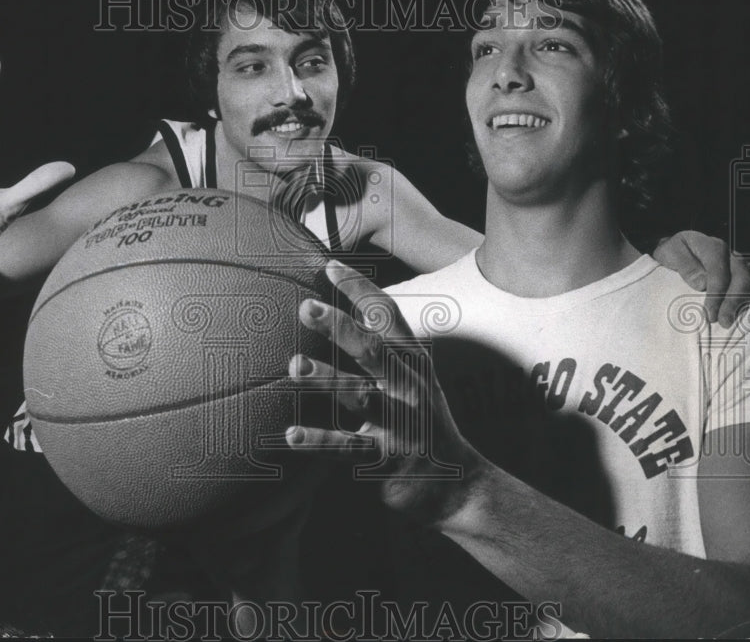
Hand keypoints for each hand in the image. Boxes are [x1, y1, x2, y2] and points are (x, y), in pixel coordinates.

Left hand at [285, 260, 482, 526]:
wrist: (457, 485)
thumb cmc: (422, 420)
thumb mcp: (414, 377)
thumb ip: (385, 346)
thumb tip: (346, 310)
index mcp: (413, 361)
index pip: (388, 316)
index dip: (360, 289)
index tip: (330, 266)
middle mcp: (408, 386)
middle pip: (373, 350)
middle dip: (340, 327)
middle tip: (307, 307)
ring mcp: (399, 422)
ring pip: (359, 395)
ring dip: (326, 379)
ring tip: (294, 365)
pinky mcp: (386, 458)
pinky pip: (348, 448)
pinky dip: (320, 441)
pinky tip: (291, 435)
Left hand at [653, 231, 749, 327]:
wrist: (678, 249)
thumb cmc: (673, 254)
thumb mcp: (670, 253)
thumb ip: (684, 265)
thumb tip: (701, 283)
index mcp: (711, 247)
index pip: (718, 269)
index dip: (716, 292)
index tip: (710, 314)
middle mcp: (731, 254)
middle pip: (741, 274)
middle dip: (734, 300)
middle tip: (724, 321)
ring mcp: (742, 263)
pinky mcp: (749, 272)